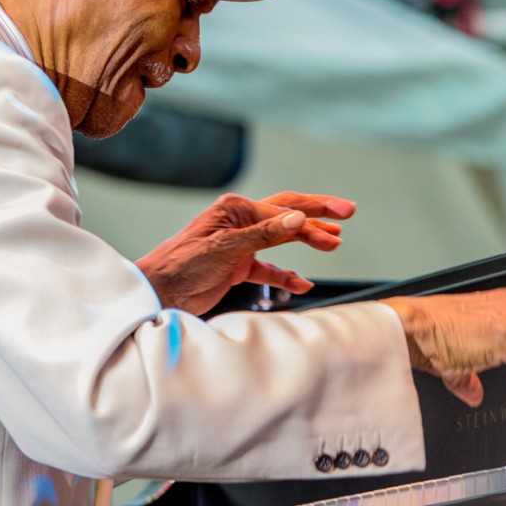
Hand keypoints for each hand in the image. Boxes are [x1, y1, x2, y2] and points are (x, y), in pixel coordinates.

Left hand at [135, 191, 355, 315]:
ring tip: (334, 242)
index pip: (283, 211)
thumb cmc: (181, 266)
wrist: (157, 294)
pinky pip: (269, 268)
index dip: (314, 217)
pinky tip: (302, 283)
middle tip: (348, 212)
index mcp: (235, 211)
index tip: (339, 225)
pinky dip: (286, 275)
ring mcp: (240, 245)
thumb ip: (265, 234)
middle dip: (318, 215)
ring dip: (307, 241)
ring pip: (282, 239)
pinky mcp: (237, 267)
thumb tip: (299, 218)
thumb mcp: (226, 248)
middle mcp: (239, 223)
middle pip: (287, 215)